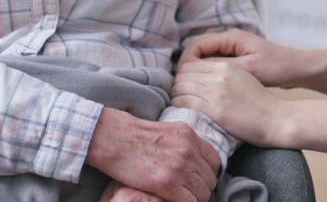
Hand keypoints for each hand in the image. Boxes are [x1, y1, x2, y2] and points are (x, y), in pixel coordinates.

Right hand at [86, 108, 220, 201]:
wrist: (112, 138)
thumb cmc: (131, 136)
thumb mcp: (164, 131)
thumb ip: (181, 143)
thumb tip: (190, 158)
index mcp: (189, 135)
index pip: (214, 160)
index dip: (207, 174)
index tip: (196, 181)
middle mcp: (189, 149)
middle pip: (210, 178)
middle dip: (201, 189)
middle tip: (187, 194)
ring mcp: (180, 165)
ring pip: (203, 193)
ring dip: (194, 199)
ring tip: (180, 199)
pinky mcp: (167, 181)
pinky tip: (172, 201)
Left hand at [171, 59, 287, 148]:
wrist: (276, 119)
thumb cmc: (261, 102)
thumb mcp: (243, 77)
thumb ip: (222, 73)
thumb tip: (202, 77)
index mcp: (226, 66)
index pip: (192, 63)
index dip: (183, 73)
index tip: (184, 84)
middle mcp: (219, 76)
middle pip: (184, 74)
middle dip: (178, 83)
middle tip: (179, 94)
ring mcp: (216, 93)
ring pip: (181, 87)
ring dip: (176, 95)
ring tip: (179, 102)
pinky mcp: (215, 110)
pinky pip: (185, 102)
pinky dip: (179, 105)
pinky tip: (181, 110)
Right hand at [179, 29, 301, 87]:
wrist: (297, 69)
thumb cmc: (276, 67)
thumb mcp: (248, 69)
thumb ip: (221, 67)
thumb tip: (195, 70)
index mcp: (231, 37)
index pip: (197, 44)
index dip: (186, 61)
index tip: (181, 79)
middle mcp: (229, 39)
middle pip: (198, 49)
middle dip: (188, 66)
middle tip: (181, 85)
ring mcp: (233, 48)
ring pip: (205, 57)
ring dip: (196, 70)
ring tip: (190, 88)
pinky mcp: (237, 58)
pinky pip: (214, 63)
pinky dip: (207, 73)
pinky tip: (205, 88)